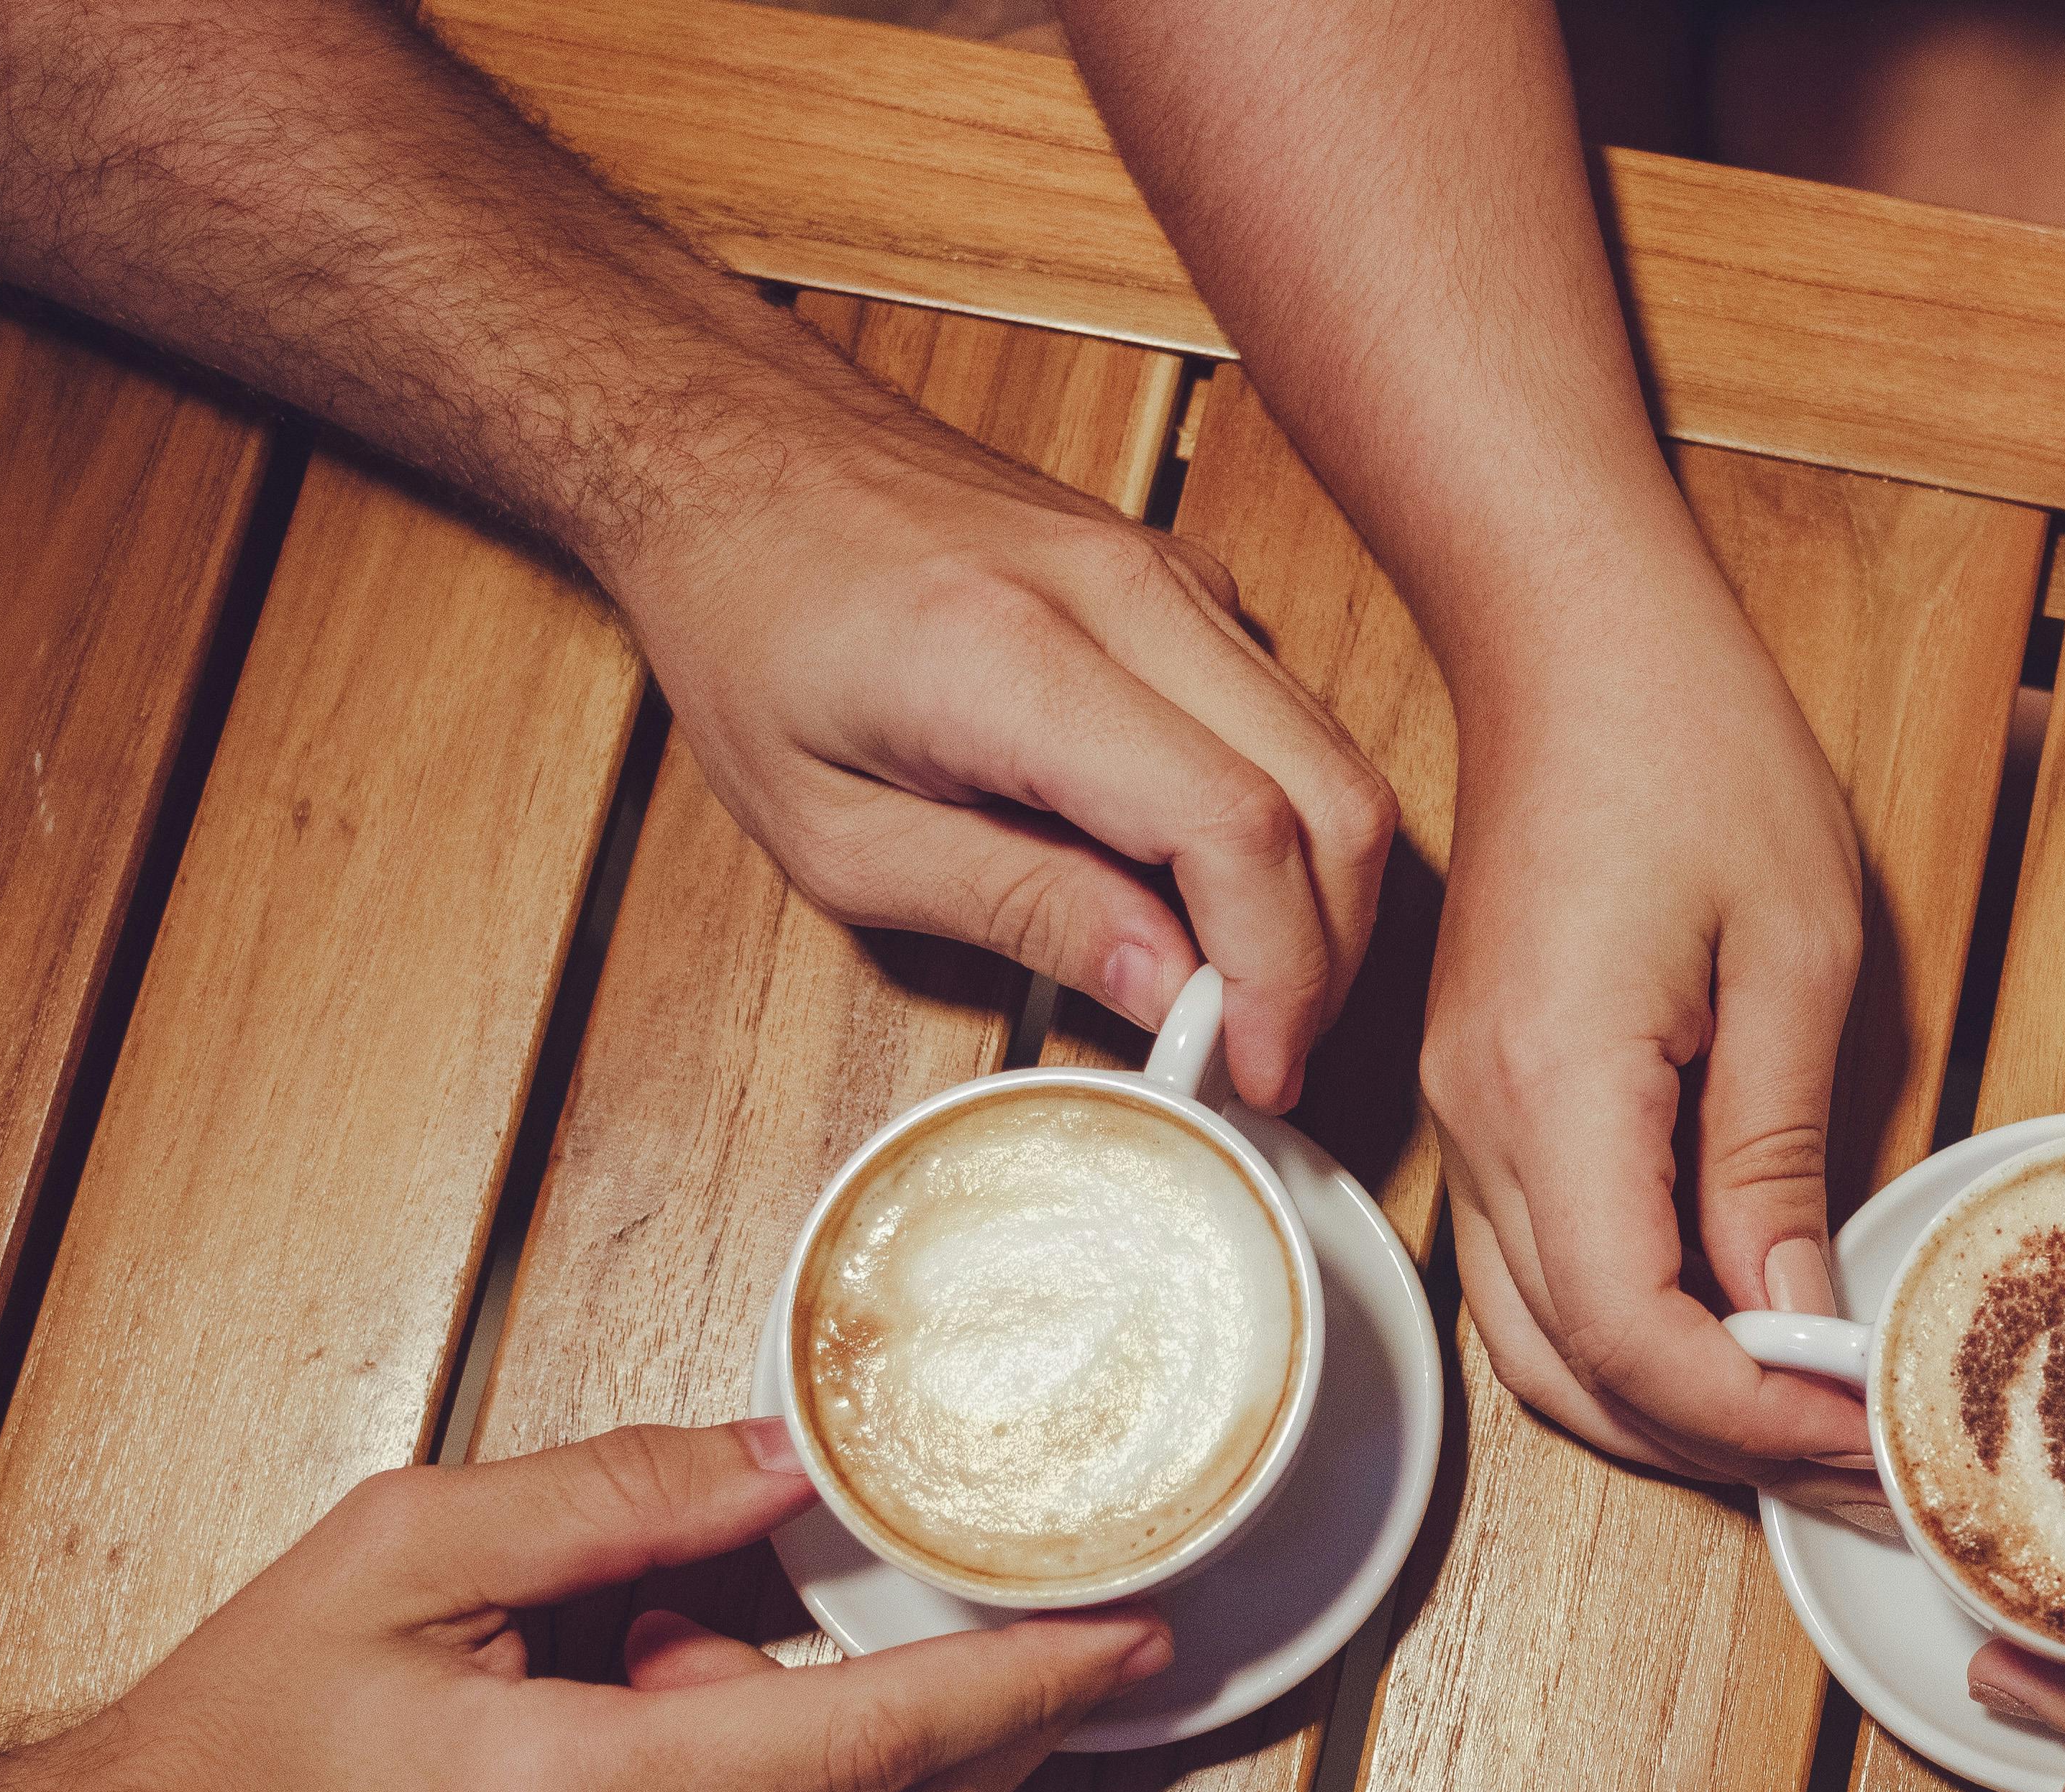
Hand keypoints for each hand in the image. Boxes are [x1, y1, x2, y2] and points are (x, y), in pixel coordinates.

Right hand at [0, 1423, 1166, 1791]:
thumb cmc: (227, 1747)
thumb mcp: (399, 1552)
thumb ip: (615, 1496)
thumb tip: (788, 1459)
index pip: (873, 1746)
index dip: (1027, 1682)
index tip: (1134, 1632)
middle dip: (1011, 1733)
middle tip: (1072, 1635)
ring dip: (863, 1777)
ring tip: (697, 1663)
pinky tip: (673, 1750)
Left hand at [610, 377, 1396, 1112]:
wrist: (733, 450)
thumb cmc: (749, 628)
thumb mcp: (837, 832)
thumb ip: (1017, 907)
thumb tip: (1165, 987)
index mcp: (1017, 658)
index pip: (1235, 826)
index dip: (1274, 971)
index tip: (1256, 1068)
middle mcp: (1125, 593)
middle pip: (1332, 795)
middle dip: (1325, 954)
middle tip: (1264, 1054)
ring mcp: (1169, 573)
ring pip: (1331, 756)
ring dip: (1315, 895)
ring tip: (1238, 994)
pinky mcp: (1183, 580)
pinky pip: (1287, 720)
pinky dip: (1284, 825)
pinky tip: (1207, 896)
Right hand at [1421, 615, 1873, 1481]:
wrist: (1571, 643)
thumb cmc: (1691, 753)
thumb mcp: (1792, 954)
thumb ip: (1779, 1160)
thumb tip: (1796, 1322)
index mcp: (1552, 1088)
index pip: (1632, 1336)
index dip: (1753, 1417)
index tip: (1866, 1428)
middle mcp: (1475, 1124)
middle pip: (1570, 1373)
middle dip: (1717, 1449)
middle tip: (1862, 1468)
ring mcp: (1462, 1117)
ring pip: (1538, 1343)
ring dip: (1665, 1411)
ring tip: (1807, 1427)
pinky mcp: (1481, 1102)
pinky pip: (1533, 1272)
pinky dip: (1626, 1341)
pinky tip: (1730, 1342)